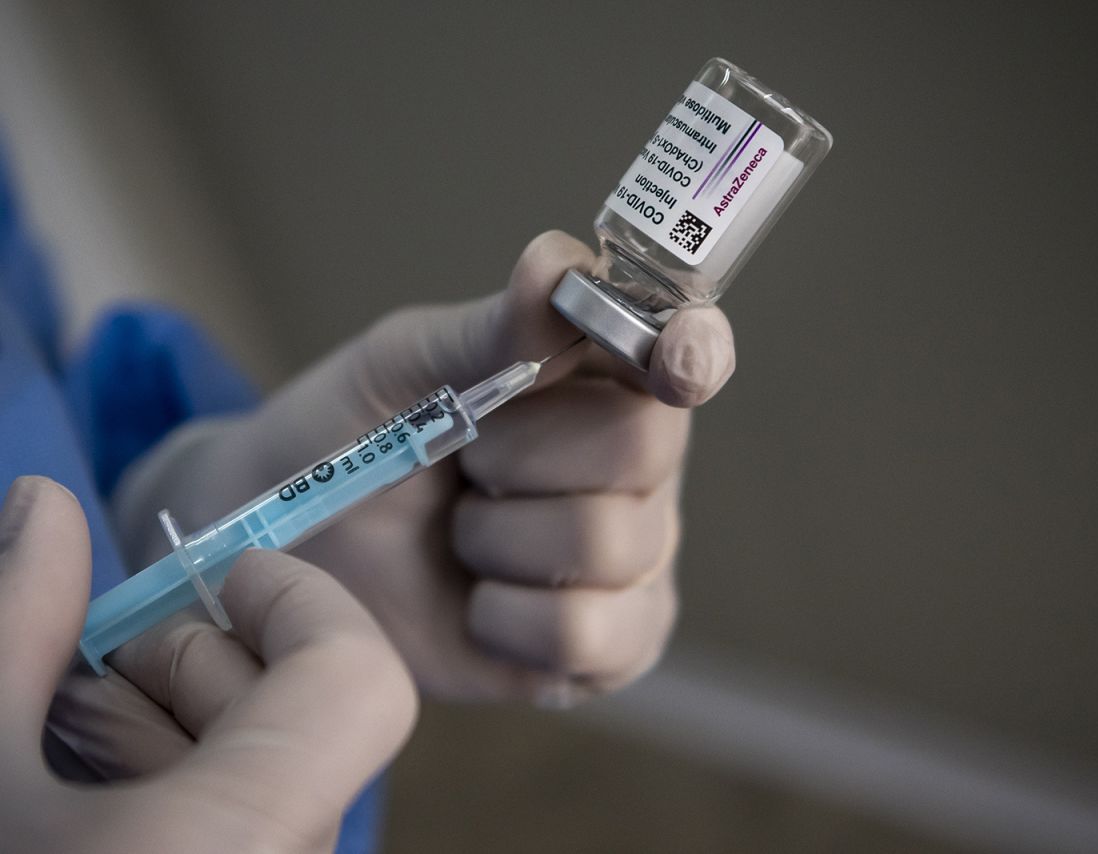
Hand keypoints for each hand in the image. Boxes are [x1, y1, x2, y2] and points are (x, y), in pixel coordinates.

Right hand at [1, 477, 416, 852]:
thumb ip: (20, 623)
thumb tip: (48, 509)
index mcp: (247, 831)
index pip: (358, 677)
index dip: (294, 602)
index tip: (218, 581)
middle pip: (310, 721)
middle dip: (199, 668)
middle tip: (86, 682)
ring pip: (283, 779)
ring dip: (178, 733)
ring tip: (62, 759)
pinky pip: (260, 827)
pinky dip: (188, 792)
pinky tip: (92, 812)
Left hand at [112, 231, 735, 703]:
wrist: (294, 557)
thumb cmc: (351, 440)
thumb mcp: (401, 367)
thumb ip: (488, 328)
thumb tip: (557, 266)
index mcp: (600, 376)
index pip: (688, 351)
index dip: (694, 350)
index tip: (674, 361)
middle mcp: (637, 466)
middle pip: (645, 448)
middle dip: (524, 456)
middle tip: (467, 461)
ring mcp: (632, 560)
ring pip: (611, 544)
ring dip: (499, 542)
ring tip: (458, 535)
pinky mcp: (609, 645)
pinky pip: (591, 636)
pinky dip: (508, 622)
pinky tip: (477, 604)